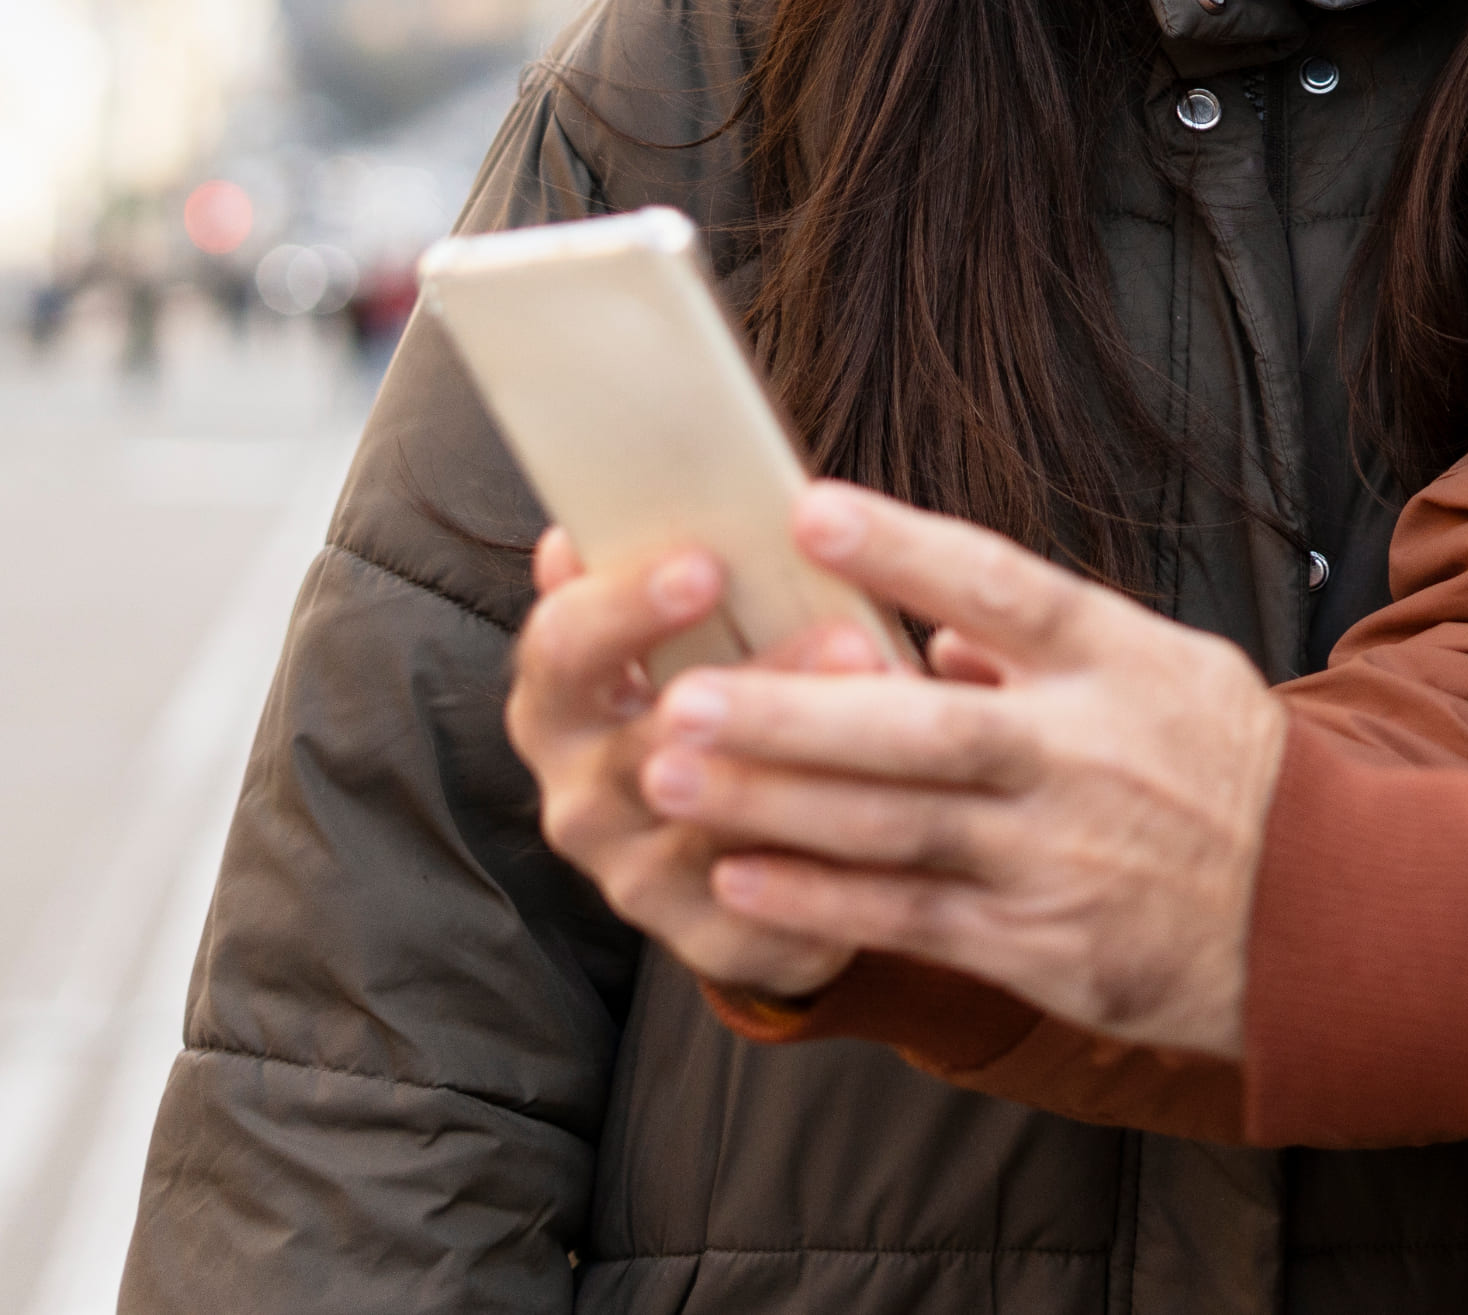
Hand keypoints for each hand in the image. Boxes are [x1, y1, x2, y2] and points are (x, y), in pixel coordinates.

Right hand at [502, 526, 896, 1000]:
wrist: (746, 836)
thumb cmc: (724, 687)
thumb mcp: (689, 625)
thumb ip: (652, 573)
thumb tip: (576, 524)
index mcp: (563, 702)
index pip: (563, 649)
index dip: (624, 608)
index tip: (707, 565)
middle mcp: (580, 795)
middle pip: (642, 746)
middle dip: (752, 689)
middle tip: (849, 636)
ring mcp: (637, 877)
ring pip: (719, 827)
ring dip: (811, 768)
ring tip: (900, 705)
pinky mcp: (709, 943)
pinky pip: (771, 909)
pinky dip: (836, 857)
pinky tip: (905, 805)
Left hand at [638, 482, 1284, 1060]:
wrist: (1329, 917)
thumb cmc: (1229, 773)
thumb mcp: (1173, 672)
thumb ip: (1050, 643)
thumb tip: (935, 626)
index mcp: (1120, 662)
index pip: (1003, 587)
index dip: (904, 550)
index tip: (808, 509)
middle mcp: (1086, 754)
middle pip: (925, 726)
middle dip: (795, 713)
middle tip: (683, 692)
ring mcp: (1061, 856)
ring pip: (897, 829)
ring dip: (775, 806)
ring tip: (670, 779)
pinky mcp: (1043, 946)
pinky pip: (912, 919)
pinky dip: (822, 900)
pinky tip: (738, 876)